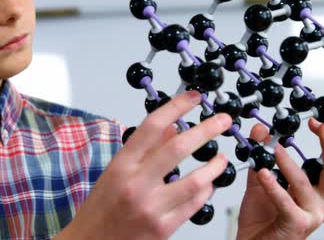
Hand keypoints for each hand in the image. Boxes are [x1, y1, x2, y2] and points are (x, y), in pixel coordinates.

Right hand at [58, 91, 231, 239]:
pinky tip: (210, 184)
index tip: (192, 97)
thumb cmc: (100, 209)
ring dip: (214, 166)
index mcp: (122, 165)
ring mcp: (151, 208)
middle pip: (178, 148)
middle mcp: (136, 184)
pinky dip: (206, 191)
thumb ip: (144, 150)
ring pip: (194, 180)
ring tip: (222, 157)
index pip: (152, 126)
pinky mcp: (163, 229)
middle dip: (206, 130)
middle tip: (223, 120)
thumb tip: (170, 127)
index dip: (176, 107)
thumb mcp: (115, 172)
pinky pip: (193, 205)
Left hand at [237, 118, 323, 239]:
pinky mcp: (296, 224)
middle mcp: (322, 202)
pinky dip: (274, 187)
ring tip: (272, 148)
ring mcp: (312, 215)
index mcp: (319, 191)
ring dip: (286, 163)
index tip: (317, 121)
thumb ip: (263, 156)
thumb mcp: (262, 181)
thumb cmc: (263, 218)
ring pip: (303, 183)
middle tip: (321, 126)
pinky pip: (285, 202)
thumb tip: (260, 130)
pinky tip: (264, 173)